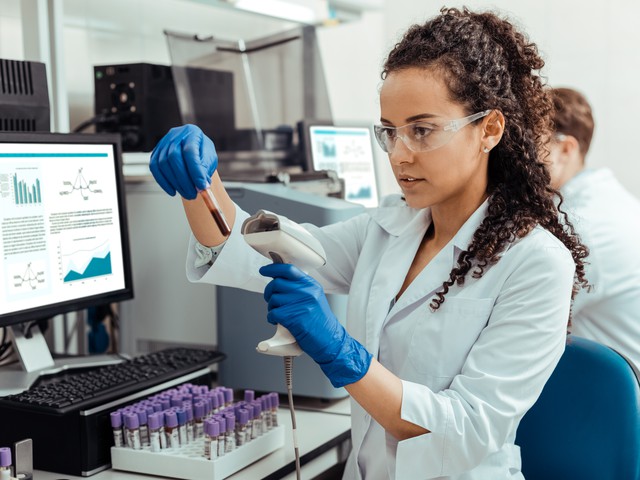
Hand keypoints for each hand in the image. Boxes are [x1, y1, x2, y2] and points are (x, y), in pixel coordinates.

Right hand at [149, 124, 217, 199]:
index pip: (190, 151)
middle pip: (174, 157)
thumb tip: (201, 185)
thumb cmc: (202, 153)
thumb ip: (205, 170)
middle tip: (193, 193)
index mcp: (192, 133)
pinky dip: (163, 182)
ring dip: (175, 183)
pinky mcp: (156, 153)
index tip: (201, 186)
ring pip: (163, 164)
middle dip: (184, 180)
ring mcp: (163, 143)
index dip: (195, 171)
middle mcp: (176, 135)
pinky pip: (155, 168)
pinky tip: (173, 190)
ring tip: (187, 193)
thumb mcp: (209, 158)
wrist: (193, 150)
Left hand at [260, 263, 371, 387]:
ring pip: (273, 299)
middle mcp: (307, 291)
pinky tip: (278, 322)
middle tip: (270, 299)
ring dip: (271, 308)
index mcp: (312, 285)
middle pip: (277, 283)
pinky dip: (271, 318)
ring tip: (279, 315)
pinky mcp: (294, 317)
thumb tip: (278, 280)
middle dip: (268, 292)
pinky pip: (273, 313)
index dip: (273, 269)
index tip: (264, 270)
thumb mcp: (315, 299)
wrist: (330, 341)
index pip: (289, 269)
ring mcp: (301, 304)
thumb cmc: (320, 323)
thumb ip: (300, 288)